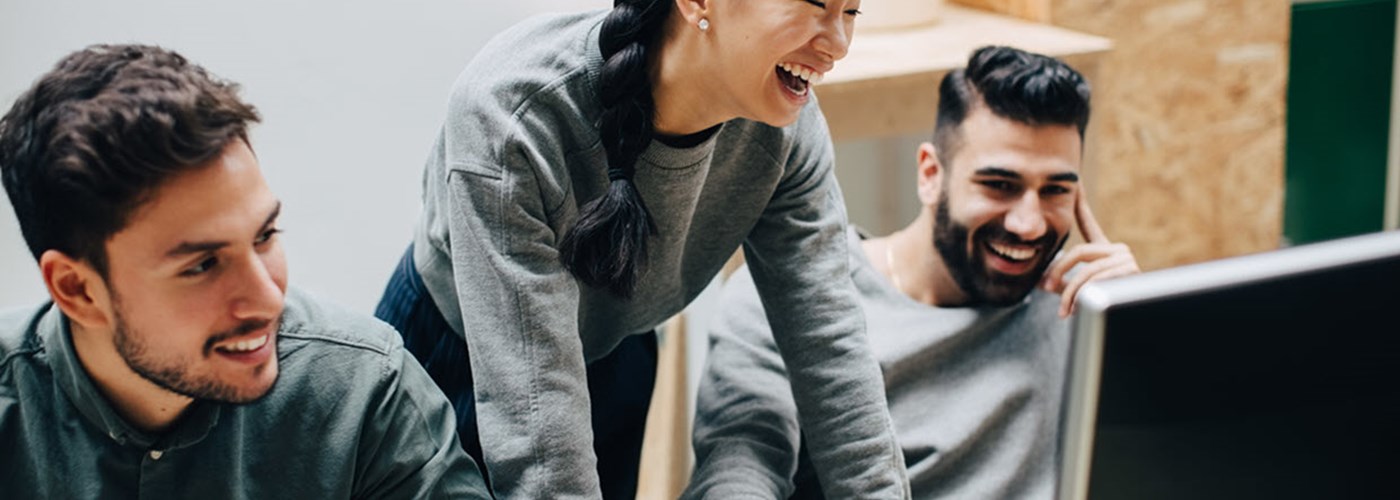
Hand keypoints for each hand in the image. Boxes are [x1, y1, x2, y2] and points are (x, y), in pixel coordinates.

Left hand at [1041, 187, 1139, 317]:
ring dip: (1069, 293)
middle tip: (1045, 287)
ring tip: (1064, 311)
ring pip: (1085, 271)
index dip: (1080, 204)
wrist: (1129, 322)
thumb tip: (1040, 282)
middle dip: (1058, 271)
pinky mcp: (1130, 271)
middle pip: (1078, 251)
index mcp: (1106, 250)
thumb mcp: (1078, 291)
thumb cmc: (1102, 310)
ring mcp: (1126, 259)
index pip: (1089, 224)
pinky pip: (1095, 280)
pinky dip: (1082, 296)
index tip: (1075, 183)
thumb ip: (1063, 282)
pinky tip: (1080, 309)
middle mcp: (1119, 250)